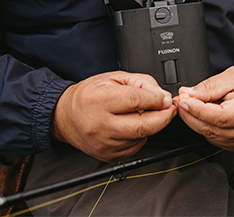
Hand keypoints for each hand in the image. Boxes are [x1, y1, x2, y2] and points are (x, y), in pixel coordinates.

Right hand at [53, 71, 175, 162]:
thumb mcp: (112, 78)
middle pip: (143, 126)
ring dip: (150, 127)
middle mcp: (99, 124)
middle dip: (163, 117)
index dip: (157, 99)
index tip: (166, 99)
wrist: (65, 116)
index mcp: (98, 100)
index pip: (136, 101)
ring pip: (141, 138)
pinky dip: (140, 137)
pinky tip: (130, 127)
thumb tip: (162, 97)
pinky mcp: (108, 155)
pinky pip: (135, 148)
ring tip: (140, 115)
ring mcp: (103, 143)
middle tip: (168, 109)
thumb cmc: (87, 96)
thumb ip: (141, 82)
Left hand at [175, 66, 233, 151]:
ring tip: (193, 104)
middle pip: (211, 128)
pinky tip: (203, 114)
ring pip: (208, 135)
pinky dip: (203, 126)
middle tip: (181, 100)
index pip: (220, 117)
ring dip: (195, 120)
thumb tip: (188, 94)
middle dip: (190, 114)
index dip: (198, 110)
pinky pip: (212, 138)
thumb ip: (209, 86)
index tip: (184, 100)